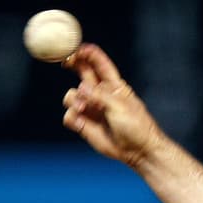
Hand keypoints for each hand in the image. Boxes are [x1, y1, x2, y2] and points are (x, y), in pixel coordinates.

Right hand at [61, 44, 162, 166]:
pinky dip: (72, 117)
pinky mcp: (84, 124)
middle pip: (82, 71)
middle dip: (71, 63)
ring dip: (74, 100)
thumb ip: (100, 96)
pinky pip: (69, 115)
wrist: (138, 152)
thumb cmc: (136, 127)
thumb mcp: (120, 107)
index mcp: (114, 85)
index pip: (99, 63)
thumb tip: (81, 88)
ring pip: (71, 95)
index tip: (76, 48)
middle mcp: (100, 94)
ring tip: (83, 109)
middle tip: (64, 61)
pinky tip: (81, 123)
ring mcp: (91, 108)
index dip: (87, 53)